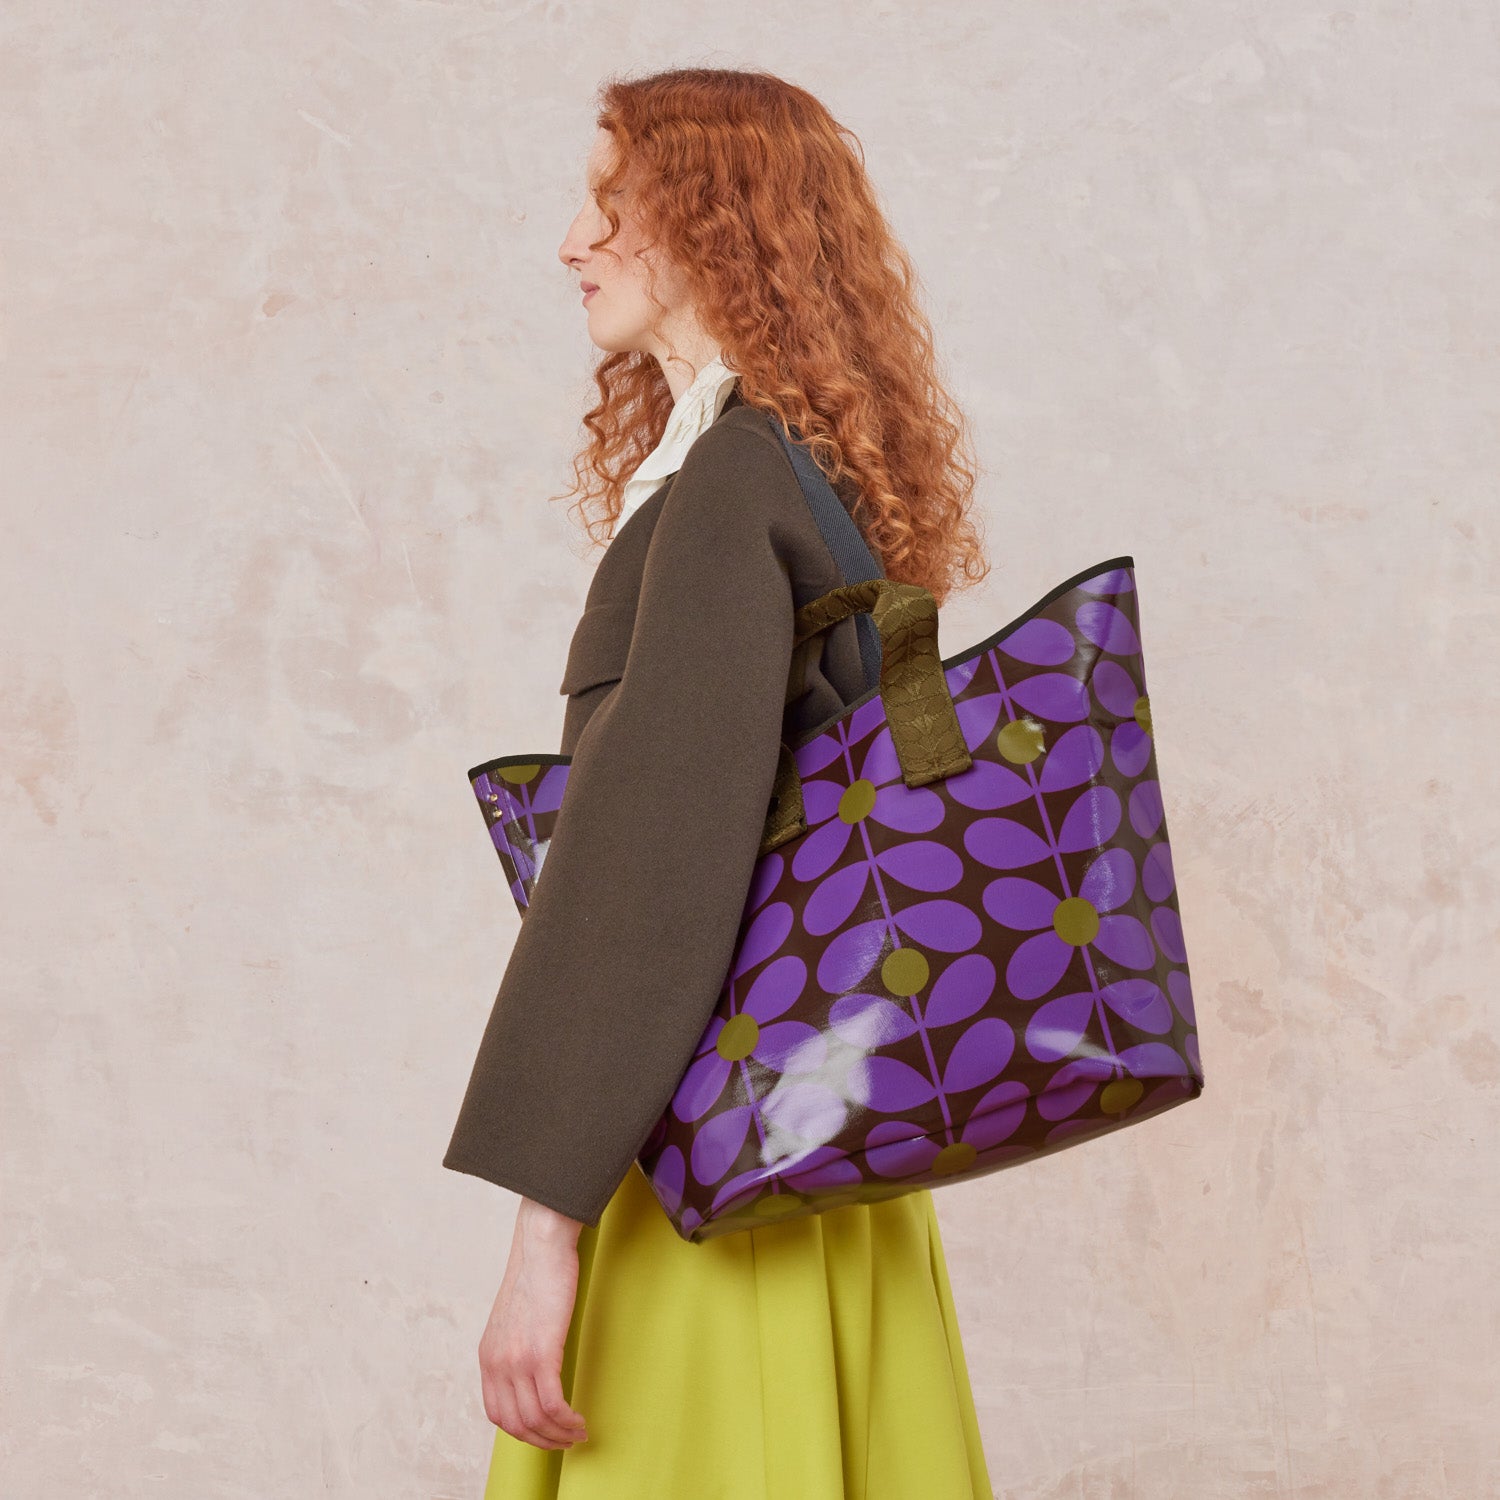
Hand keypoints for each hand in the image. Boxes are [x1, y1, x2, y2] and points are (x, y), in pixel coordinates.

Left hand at [478, 1197, 590, 1449]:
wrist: (542, 1246)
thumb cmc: (536, 1274)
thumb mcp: (513, 1318)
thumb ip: (515, 1347)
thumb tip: (531, 1369)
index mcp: (487, 1356)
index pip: (497, 1414)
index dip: (522, 1431)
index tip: (545, 1432)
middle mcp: (496, 1363)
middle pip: (515, 1424)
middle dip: (542, 1441)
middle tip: (566, 1440)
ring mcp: (516, 1360)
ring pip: (534, 1420)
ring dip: (558, 1435)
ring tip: (577, 1432)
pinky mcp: (541, 1353)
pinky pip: (552, 1404)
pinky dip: (566, 1420)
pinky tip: (579, 1419)